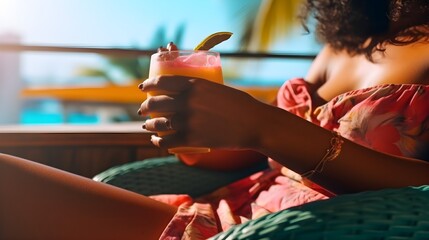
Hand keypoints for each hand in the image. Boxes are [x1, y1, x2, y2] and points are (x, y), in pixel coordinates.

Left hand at [139, 75, 265, 149]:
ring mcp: (188, 121)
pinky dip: (159, 141)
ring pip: (158, 123)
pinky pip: (167, 141)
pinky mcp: (192, 139)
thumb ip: (200, 91)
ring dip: (149, 125)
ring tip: (148, 126)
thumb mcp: (217, 89)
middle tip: (143, 110)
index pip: (161, 81)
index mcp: (194, 84)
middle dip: (145, 107)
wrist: (255, 124)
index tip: (143, 88)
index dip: (148, 85)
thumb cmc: (240, 105)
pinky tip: (156, 140)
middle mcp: (187, 101)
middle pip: (155, 103)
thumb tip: (186, 94)